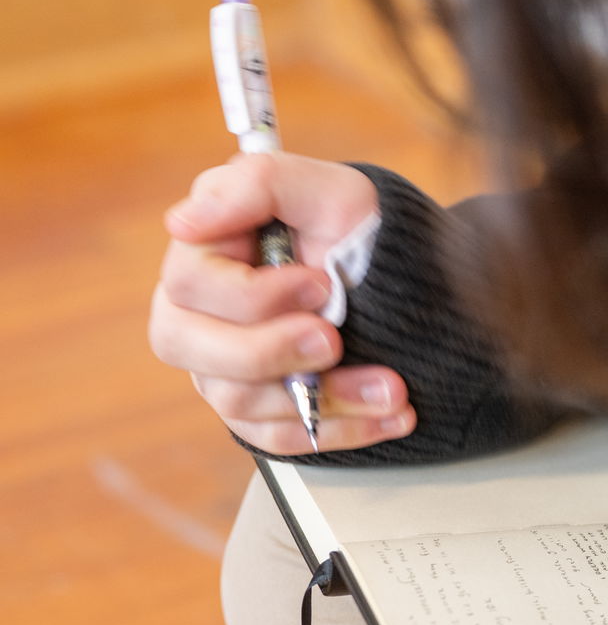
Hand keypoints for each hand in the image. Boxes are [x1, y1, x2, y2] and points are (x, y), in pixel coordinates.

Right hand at [149, 152, 414, 453]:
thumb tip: (182, 221)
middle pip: (191, 349)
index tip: (320, 284)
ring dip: (325, 398)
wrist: (407, 280)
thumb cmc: (357, 227)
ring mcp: (228, 369)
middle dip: (269, 351)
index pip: (190, 286)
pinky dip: (342, 431)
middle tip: (334, 341)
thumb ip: (256, 185)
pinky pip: (281, 440)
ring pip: (242, 403)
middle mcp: (202, 316)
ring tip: (391, 386)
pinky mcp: (266, 412)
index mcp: (205, 256)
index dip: (254, 294)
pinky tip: (390, 415)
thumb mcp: (326, 190)